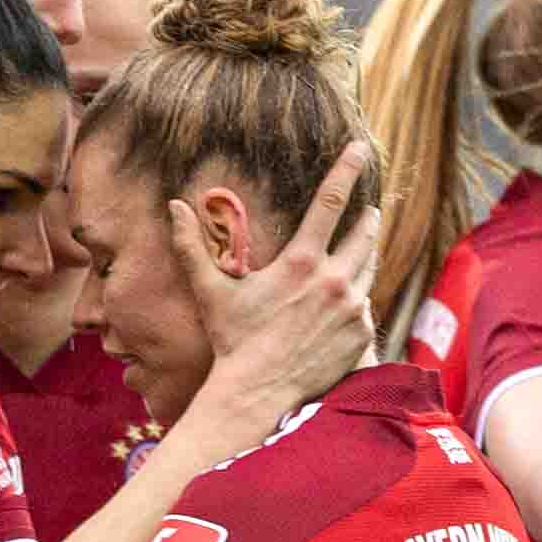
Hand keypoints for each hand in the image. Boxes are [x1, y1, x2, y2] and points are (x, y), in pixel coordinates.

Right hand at [179, 139, 378, 433]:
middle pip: (364, 233)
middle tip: (369, 210)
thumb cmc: (233, 341)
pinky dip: (355, 301)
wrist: (259, 393)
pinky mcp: (362, 335)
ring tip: (360, 250)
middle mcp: (334, 281)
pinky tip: (341, 306)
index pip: (330, 202)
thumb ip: (191, 246)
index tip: (359, 148)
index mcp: (302, 262)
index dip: (346, 170)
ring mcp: (352, 309)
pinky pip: (365, 307)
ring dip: (365, 256)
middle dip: (366, 218)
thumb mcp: (211, 291)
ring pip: (368, 269)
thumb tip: (173, 206)